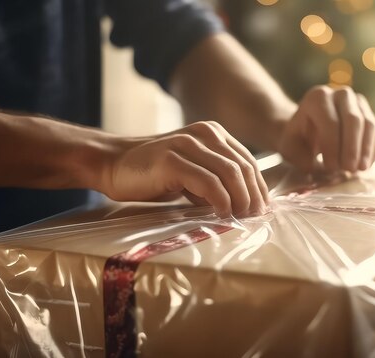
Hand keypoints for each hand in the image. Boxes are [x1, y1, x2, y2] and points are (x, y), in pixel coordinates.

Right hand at [103, 121, 268, 217]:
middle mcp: (204, 133)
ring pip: (230, 172)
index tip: (261, 210)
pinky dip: (220, 200)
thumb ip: (214, 179)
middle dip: (253, 196)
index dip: (259, 187)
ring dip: (240, 199)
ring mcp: (187, 145)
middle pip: (243, 166)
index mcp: (212, 133)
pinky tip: (222, 213)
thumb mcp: (191, 172)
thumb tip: (243, 204)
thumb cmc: (153, 174)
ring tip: (240, 217)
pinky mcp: (172, 160)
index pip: (248, 161)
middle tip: (254, 218)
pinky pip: (207, 181)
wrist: (113, 164)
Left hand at [277, 86, 374, 172]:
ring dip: (366, 150)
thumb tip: (322, 171)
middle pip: (353, 120)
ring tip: (359, 170)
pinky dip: (373, 150)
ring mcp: (358, 102)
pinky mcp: (369, 113)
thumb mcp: (291, 147)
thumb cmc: (298, 139)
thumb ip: (302, 158)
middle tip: (349, 170)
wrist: (308, 128)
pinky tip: (367, 166)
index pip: (329, 122)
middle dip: (352, 148)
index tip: (331, 168)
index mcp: (317, 98)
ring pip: (369, 125)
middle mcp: (340, 94)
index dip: (332, 146)